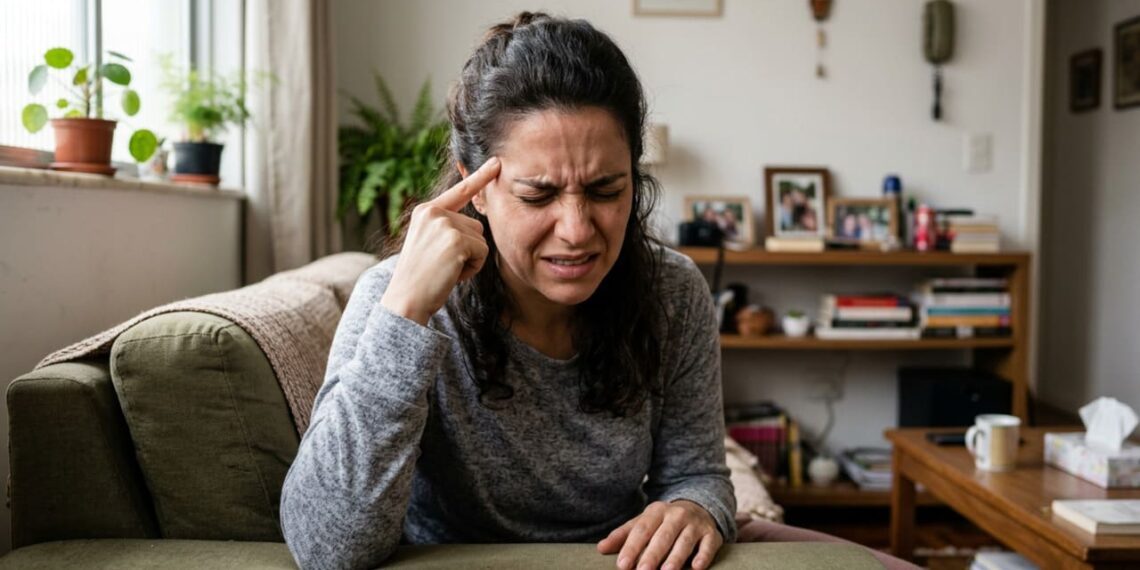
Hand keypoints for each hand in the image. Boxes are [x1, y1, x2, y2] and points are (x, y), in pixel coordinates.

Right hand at [381, 157, 499, 324]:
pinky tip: (452, 275)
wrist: (406, 300)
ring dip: (471, 259)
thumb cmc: (421, 278)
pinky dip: (473, 268)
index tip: (497, 162)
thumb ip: (448, 228)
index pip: (459, 192)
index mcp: (426, 211)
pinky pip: (482, 253)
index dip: (480, 177)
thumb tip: (476, 224)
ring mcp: (444, 225)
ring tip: (446, 270)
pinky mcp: (455, 240)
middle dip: (468, 249)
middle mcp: (434, 212)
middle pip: (476, 225)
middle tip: (443, 265)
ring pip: (481, 239)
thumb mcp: (430, 244)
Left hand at [597, 500, 722, 569]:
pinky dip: (704, 556)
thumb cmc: (664, 521)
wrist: (700, 507)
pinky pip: (709, 545)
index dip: (631, 547)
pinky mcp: (712, 534)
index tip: (622, 564)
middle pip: (663, 536)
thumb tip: (601, 548)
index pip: (642, 530)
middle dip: (652, 555)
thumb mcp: (644, 522)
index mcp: (656, 511)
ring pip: (685, 541)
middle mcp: (677, 515)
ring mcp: (696, 524)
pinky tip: (697, 567)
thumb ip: (623, 535)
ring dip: (676, 557)